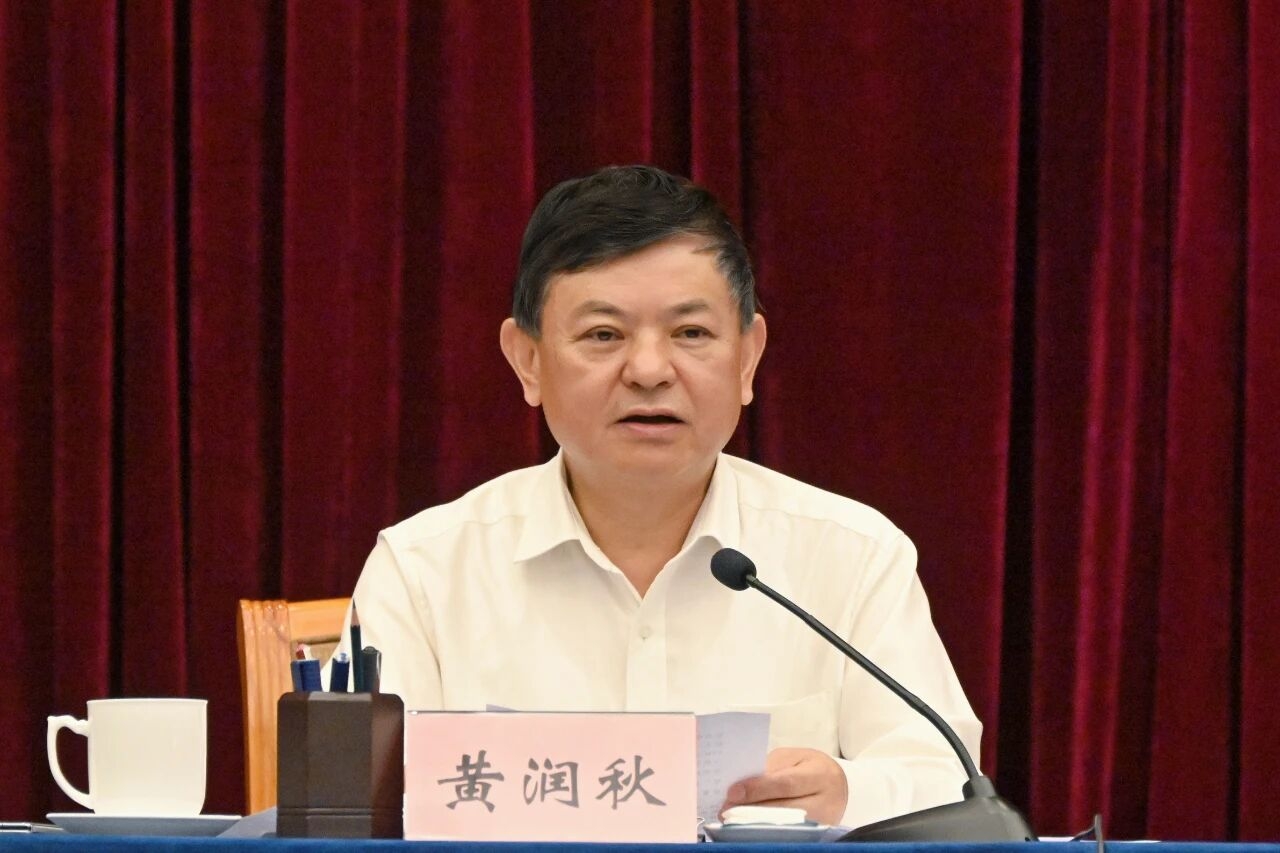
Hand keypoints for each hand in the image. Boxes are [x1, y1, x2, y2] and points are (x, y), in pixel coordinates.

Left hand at [720, 747, 847, 825]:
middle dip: (751, 809)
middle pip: (784, 809)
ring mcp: (823, 823)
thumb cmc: (808, 767)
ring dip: (754, 823)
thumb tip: (743, 784)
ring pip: (784, 826)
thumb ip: (771, 768)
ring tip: (731, 818)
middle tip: (725, 808)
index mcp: (821, 774)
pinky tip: (747, 826)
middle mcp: (826, 802)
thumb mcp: (793, 758)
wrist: (836, 786)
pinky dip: (765, 831)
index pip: (786, 783)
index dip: (758, 788)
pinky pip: (787, 835)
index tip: (733, 792)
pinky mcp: (815, 836)